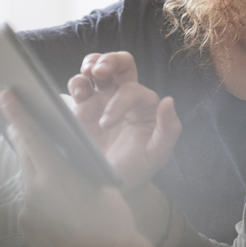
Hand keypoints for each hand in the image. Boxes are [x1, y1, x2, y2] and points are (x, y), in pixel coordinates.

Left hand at [0, 89, 172, 246]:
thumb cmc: (113, 222)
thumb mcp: (100, 183)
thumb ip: (74, 165)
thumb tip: (59, 156)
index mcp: (56, 175)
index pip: (31, 135)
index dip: (18, 112)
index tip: (6, 95)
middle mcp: (35, 192)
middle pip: (24, 154)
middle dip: (22, 135)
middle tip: (19, 118)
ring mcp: (28, 211)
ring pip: (26, 177)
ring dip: (32, 164)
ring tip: (42, 155)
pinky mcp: (27, 226)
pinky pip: (29, 199)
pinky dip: (38, 189)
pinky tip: (53, 192)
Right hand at [67, 52, 181, 192]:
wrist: (110, 186)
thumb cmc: (138, 169)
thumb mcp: (156, 154)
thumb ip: (168, 129)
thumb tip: (169, 101)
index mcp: (145, 105)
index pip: (132, 89)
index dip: (119, 100)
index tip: (106, 123)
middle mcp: (125, 97)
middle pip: (121, 64)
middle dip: (110, 60)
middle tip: (99, 70)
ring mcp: (103, 100)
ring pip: (99, 67)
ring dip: (92, 63)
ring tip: (87, 74)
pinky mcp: (84, 108)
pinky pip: (79, 85)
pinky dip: (76, 82)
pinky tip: (78, 93)